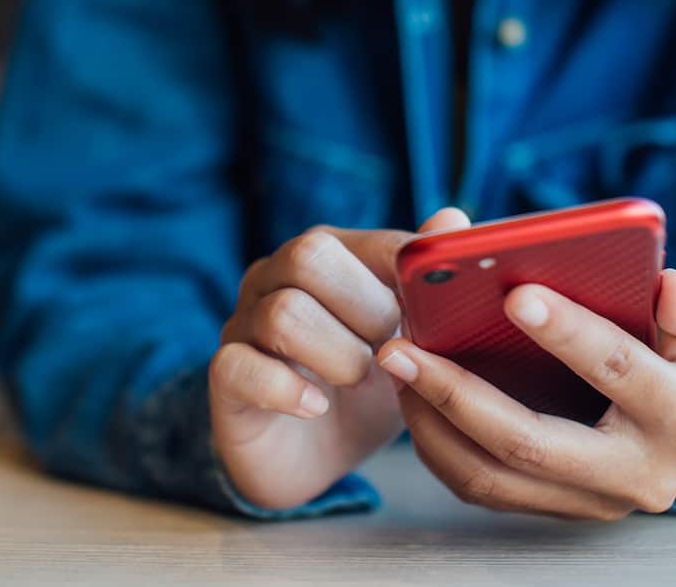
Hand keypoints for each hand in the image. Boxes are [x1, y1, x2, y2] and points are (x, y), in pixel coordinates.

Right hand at [210, 209, 469, 509]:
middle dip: (366, 309)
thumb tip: (452, 217)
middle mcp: (275, 280)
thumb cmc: (364, 388)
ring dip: (337, 354)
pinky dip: (286, 390)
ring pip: (281, 312)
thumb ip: (424, 281)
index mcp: (324, 259)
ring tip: (358, 381)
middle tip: (391, 351)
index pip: (366, 242)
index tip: (438, 307)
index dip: (406, 271)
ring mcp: (242, 325)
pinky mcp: (224, 377)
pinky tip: (315, 407)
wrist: (315, 457)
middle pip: (308, 256)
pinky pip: (239, 367)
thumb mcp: (407, 341)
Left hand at [376, 265, 675, 519]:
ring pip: (493, 477)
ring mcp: (594, 499)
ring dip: (432, 422)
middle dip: (457, 393)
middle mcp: (638, 471)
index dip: (569, 332)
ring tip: (394, 363)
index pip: (620, 370)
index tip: (515, 293)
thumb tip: (670, 292)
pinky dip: (439, 442)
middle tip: (401, 344)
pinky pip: (484, 485)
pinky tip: (411, 392)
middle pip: (531, 444)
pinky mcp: (559, 506)